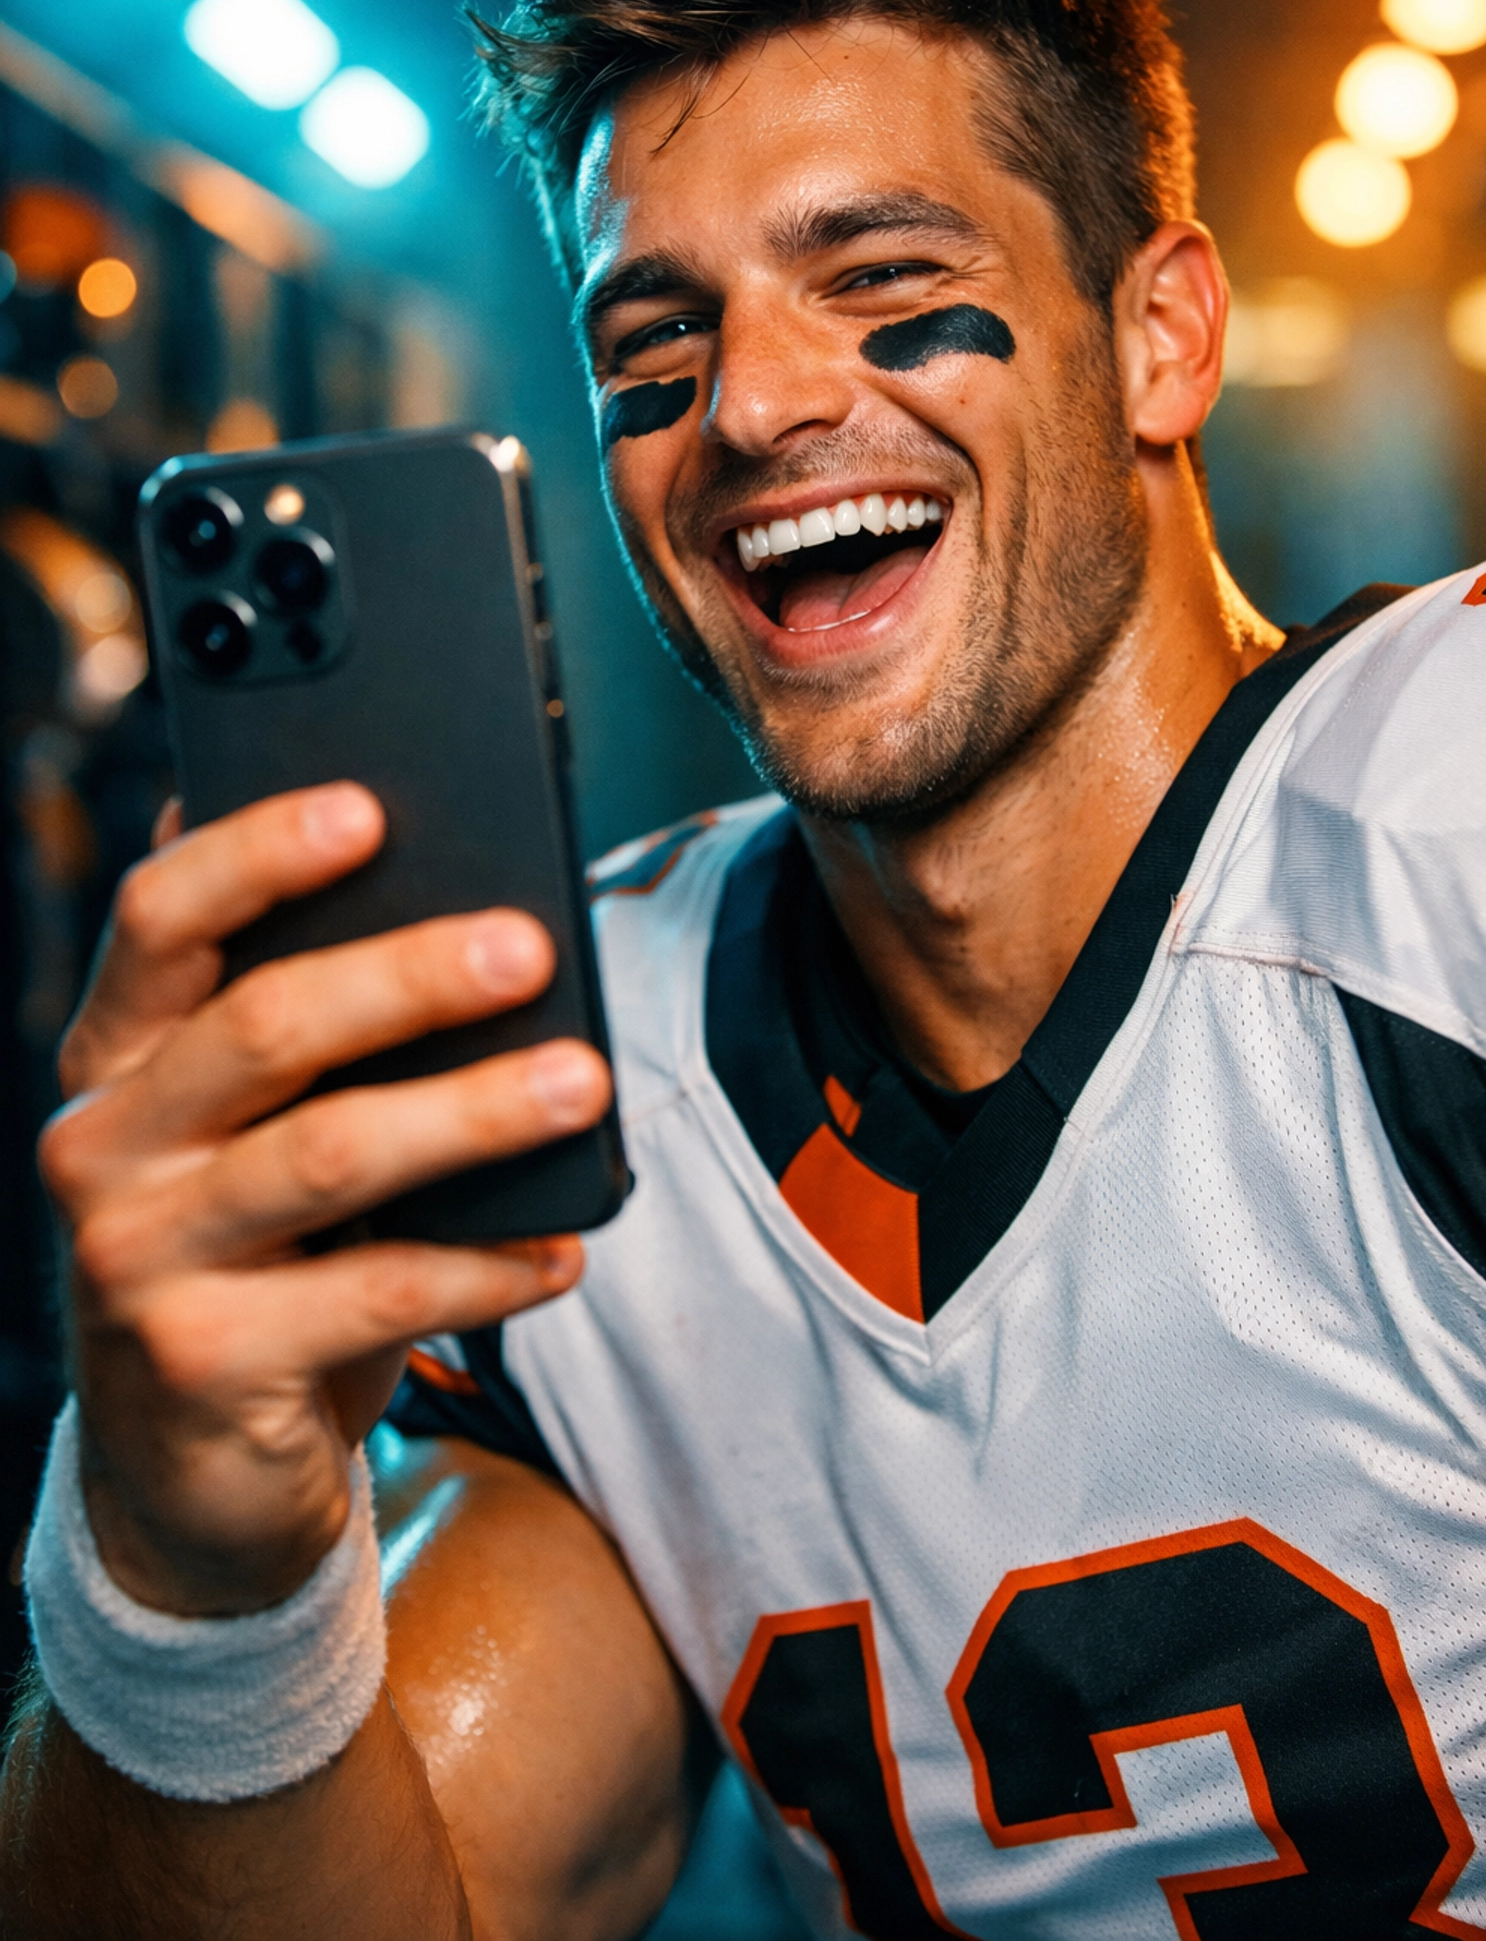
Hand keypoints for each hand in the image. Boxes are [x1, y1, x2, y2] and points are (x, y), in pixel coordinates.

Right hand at [43, 782, 609, 1619]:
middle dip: (407, 977)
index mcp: (117, 1055)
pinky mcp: (199, 1367)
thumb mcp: (248, 1133)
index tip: (368, 807)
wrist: (188, 1476)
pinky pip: (373, 1295)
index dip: (257, 853)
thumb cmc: (254, 1258)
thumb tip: (453, 895)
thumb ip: (301, 1027)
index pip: (159, 917)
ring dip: (471, 1112)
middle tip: (530, 948)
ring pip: (327, 1156)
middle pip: (260, 1026)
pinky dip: (483, 1268)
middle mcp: (102, 1145)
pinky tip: (561, 1249)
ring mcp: (136, 1261)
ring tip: (584, 1082)